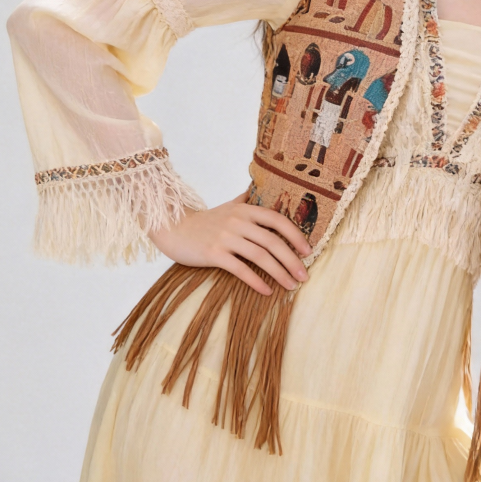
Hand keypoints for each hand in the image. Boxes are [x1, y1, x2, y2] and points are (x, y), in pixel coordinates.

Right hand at [147, 189, 311, 295]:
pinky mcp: (213, 254)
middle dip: (292, 260)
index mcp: (245, 209)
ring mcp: (225, 237)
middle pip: (272, 241)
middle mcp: (237, 221)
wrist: (173, 228)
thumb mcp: (227, 206)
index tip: (308, 250)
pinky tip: (266, 291)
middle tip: (304, 276)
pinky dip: (256, 281)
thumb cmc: (204, 221)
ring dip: (279, 273)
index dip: (295, 235)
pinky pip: (240, 269)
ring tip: (291, 286)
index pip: (277, 219)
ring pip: (260, 256)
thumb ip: (246, 199)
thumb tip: (261, 190)